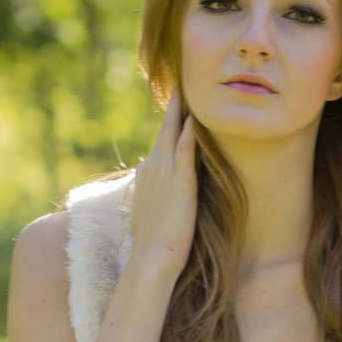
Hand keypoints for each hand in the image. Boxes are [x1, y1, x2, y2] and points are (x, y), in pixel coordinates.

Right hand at [128, 86, 198, 279]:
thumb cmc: (154, 243)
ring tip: (189, 91)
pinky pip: (185, 149)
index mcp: (146, 174)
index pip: (159, 144)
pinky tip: (194, 118)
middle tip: (180, 85)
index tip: (175, 111)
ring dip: (180, 112)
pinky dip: (189, 133)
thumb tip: (159, 195)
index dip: (168, 126)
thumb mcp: (151, 212)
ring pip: (172, 133)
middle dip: (172, 109)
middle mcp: (152, 167)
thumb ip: (157, 197)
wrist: (152, 256)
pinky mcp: (180, 181)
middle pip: (164, 130)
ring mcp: (165, 172)